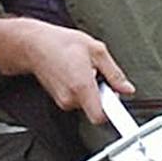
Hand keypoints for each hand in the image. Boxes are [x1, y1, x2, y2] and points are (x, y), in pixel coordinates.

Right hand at [0, 16, 133, 123]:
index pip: (100, 117)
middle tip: (97, 74)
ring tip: (83, 70)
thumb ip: (115, 74)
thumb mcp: (96, 51)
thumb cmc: (62, 43)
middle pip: (96, 108)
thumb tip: (127, 88)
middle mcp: (70, 98)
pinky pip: (77, 100)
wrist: (35, 44)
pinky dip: (80, 90)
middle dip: (101, 93)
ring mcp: (62, 101)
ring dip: (90, 91)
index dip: (112, 112)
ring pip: (86, 104)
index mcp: (82, 87)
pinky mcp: (58, 100)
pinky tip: (74, 74)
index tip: (118, 108)